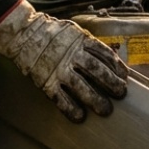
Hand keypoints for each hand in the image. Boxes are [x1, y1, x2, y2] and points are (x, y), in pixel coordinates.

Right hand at [0, 0, 127, 121]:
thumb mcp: (75, 32)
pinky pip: (61, 98)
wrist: (25, 34)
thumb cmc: (53, 34)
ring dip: (95, 100)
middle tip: (120, 93)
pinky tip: (80, 116)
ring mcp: (59, 69)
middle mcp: (72, 55)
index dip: (117, 67)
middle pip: (97, 71)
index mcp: (81, 40)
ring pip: (81, 87)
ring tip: (105, 109)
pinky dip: (71, 108)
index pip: (105, 55)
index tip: (124, 76)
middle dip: (111, 84)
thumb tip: (111, 58)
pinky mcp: (46, 82)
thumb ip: (90, 44)